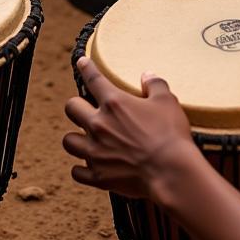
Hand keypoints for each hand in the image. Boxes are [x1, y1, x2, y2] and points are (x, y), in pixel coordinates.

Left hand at [63, 56, 195, 200]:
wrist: (171, 172)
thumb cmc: (170, 135)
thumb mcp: (167, 102)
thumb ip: (155, 85)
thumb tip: (147, 76)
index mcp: (114, 103)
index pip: (93, 79)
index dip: (86, 68)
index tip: (82, 63)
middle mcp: (99, 125)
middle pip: (71, 108)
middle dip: (77, 106)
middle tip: (86, 110)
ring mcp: (95, 152)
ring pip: (68, 141)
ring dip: (75, 138)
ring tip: (84, 138)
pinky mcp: (98, 176)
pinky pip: (77, 172)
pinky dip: (82, 169)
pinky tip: (88, 166)